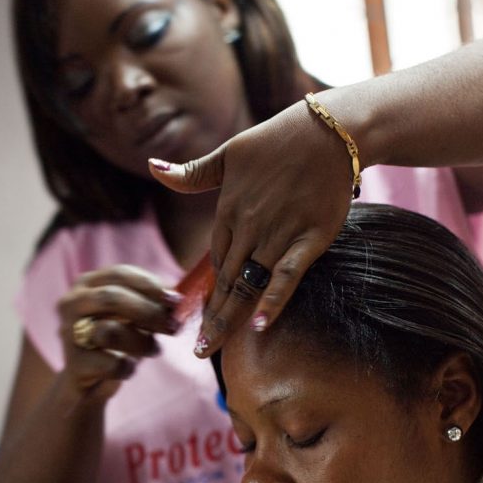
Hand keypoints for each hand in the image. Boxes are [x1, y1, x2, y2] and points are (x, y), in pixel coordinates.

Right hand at [57, 265, 182, 401]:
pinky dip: (128, 368)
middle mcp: (71, 304)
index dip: (149, 285)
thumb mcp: (132, 316)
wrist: (87, 384)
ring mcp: (68, 334)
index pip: (118, 274)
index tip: (175, 299)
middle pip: (111, 298)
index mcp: (86, 284)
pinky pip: (111, 364)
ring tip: (154, 350)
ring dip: (141, 342)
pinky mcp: (73, 365)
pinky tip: (130, 369)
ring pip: (110, 331)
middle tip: (172, 326)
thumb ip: (150, 302)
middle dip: (148, 311)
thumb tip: (175, 296)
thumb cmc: (115, 343)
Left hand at [149, 100, 353, 356]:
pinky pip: (288, 275)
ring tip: (214, 348)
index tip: (197, 319)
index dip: (206, 291)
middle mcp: (249, 226)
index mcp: (228, 210)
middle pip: (225, 281)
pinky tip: (259, 326)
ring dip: (230, 319)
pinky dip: (274, 301)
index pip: (213, 259)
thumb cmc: (278, 138)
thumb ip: (192, 173)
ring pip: (248, 284)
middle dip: (211, 318)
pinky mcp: (310, 238)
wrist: (330, 130)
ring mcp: (279, 234)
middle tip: (198, 352)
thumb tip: (153, 167)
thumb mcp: (228, 153)